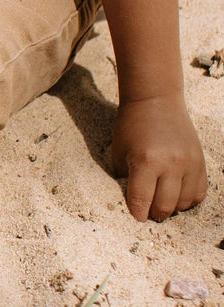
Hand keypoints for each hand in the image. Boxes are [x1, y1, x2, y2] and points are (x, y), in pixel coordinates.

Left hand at [110, 92, 207, 220]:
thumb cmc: (131, 125)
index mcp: (146, 161)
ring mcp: (189, 164)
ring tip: (163, 204)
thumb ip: (124, 176)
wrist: (156, 101)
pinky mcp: (201, 162)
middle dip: (155, 214)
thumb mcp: (119, 150)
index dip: (138, 213)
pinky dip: (189, 200)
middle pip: (166, 205)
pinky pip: (199, 192)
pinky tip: (178, 197)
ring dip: (173, 208)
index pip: (142, 199)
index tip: (137, 218)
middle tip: (149, 214)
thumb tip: (131, 200)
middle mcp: (171, 164)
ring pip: (185, 202)